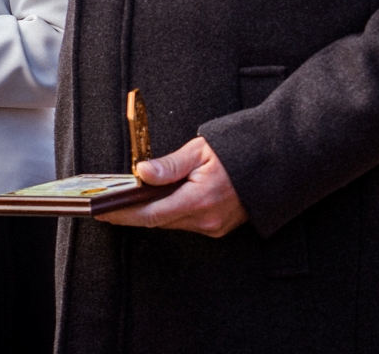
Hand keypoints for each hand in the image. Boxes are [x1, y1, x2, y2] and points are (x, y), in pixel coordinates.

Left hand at [96, 136, 248, 236]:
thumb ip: (169, 165)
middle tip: (109, 205)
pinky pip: (186, 223)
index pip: (151, 214)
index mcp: (200, 200)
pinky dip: (170, 213)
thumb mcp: (201, 150)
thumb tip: (142, 173)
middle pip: (158, 221)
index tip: (104, 213)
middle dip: (133, 213)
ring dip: (151, 213)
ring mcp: (214, 227)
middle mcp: (207, 220)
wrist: (274, 161)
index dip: (124, 214)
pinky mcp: (219, 227)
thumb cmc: (239, 151)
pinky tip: (159, 202)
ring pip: (172, 223)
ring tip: (129, 201)